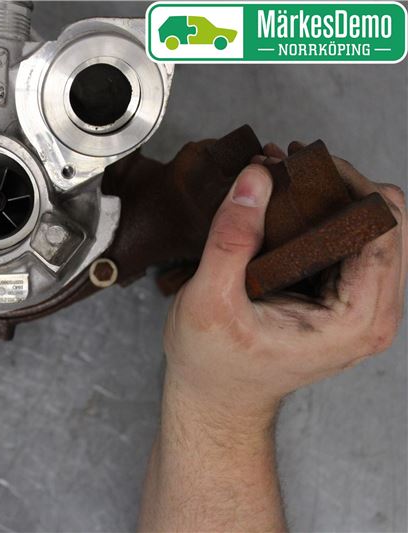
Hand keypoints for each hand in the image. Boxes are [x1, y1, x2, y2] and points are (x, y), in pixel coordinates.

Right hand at [163, 143, 406, 427]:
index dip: (348, 186)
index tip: (299, 165)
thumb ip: (231, 238)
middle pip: (389, 224)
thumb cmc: (213, 364)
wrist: (214, 399)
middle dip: (341, 186)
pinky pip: (352, 244)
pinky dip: (323, 217)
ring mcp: (363, 308)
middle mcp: (373, 315)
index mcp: (355, 321)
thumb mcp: (208, 300)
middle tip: (288, 167)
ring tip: (282, 181)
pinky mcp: (345, 301)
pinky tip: (284, 205)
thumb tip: (255, 178)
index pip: (384, 230)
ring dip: (332, 198)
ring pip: (374, 230)